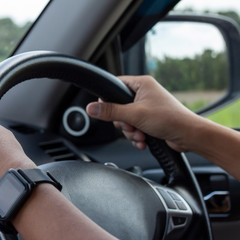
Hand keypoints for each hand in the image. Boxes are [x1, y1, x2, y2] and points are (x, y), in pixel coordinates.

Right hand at [86, 75, 201, 151]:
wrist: (189, 136)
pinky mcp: (149, 120)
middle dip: (123, 122)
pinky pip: (134, 128)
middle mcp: (144, 94)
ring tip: (140, 135)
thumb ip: (111, 111)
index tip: (106, 111)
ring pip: (125, 120)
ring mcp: (147, 107)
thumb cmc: (170, 119)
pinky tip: (143, 140)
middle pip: (118, 107)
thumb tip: (92, 108)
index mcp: (141, 84)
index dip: (108, 99)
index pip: (115, 86)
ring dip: (130, 132)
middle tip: (131, 126)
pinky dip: (136, 136)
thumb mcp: (134, 115)